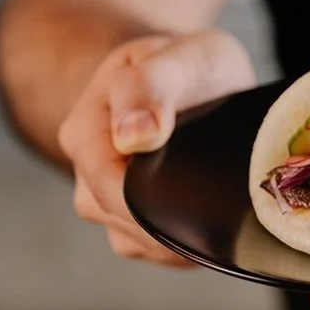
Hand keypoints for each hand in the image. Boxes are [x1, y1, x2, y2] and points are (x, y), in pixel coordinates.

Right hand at [57, 30, 254, 264]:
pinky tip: (217, 223)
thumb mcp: (179, 59)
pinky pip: (157, 251)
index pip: (103, 181)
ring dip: (180, 234)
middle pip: (117, 217)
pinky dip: (188, 243)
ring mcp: (110, 203)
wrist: (195, 80)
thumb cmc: (188, 66)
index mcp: (85, 131)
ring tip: (223, 206)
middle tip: (225, 199)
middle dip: (169, 216)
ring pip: (138, 241)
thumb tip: (134, 136)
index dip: (145, 193)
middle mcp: (88, 173)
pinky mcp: (138, 224)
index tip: (198, 189)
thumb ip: (149, 86)